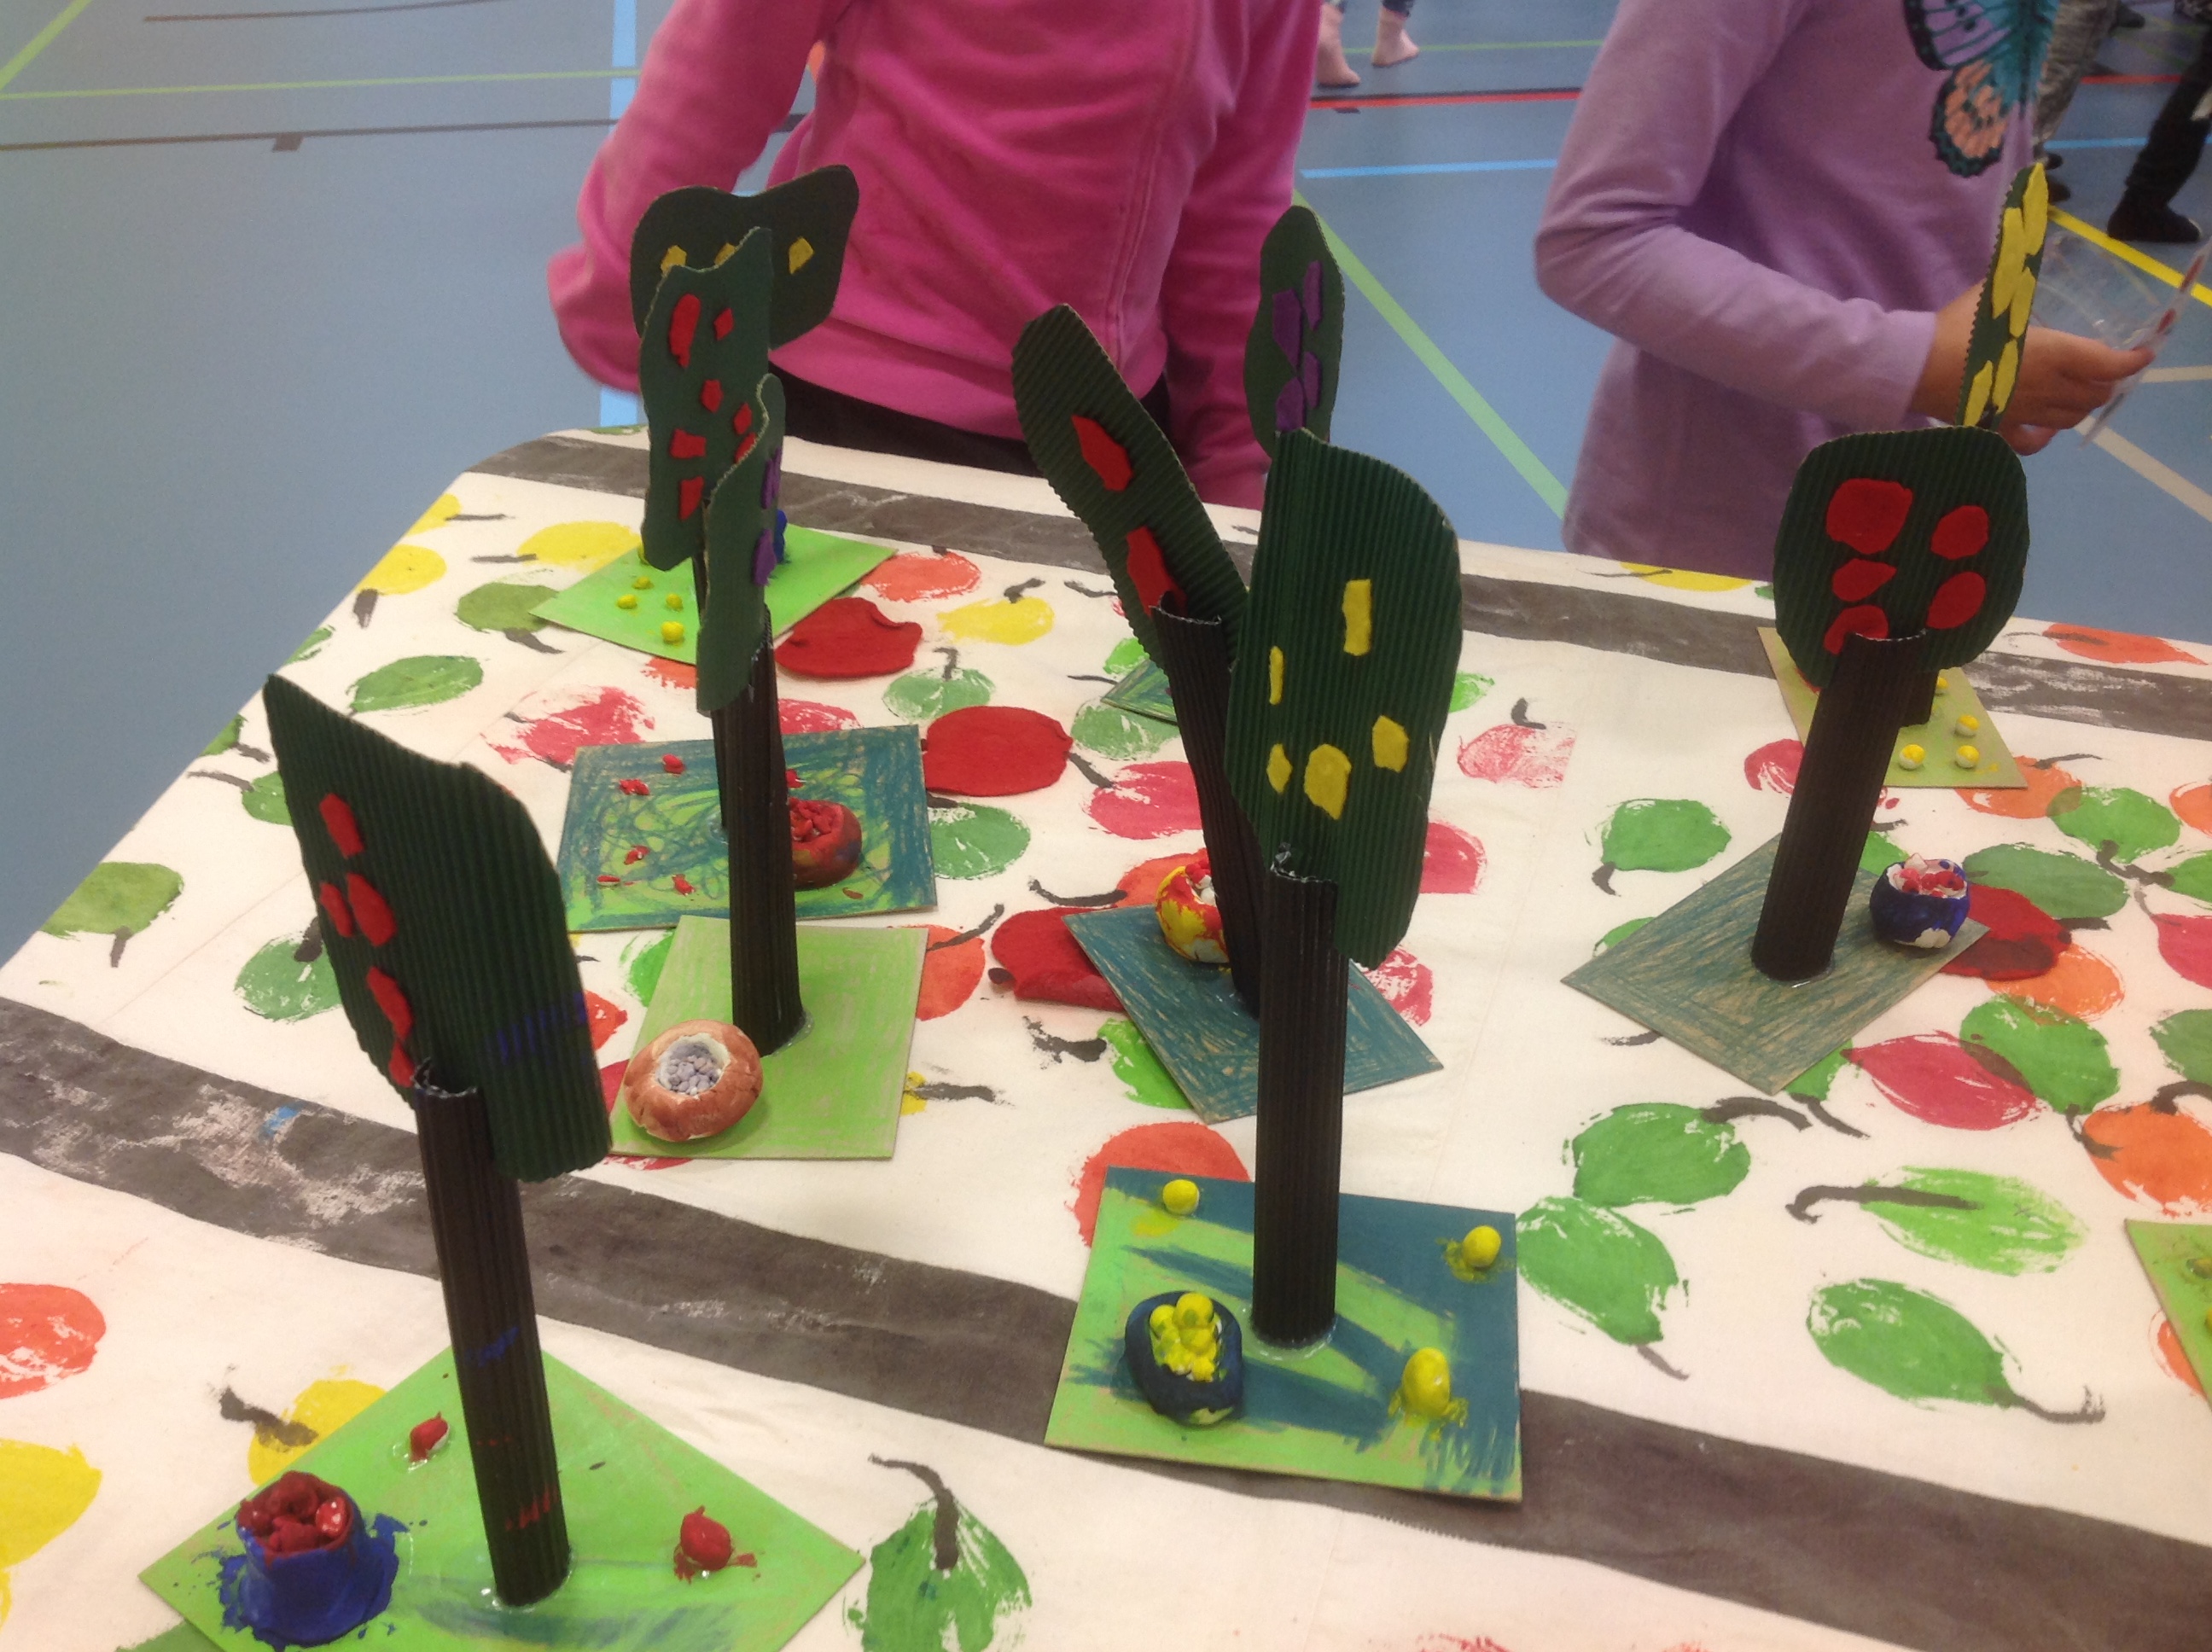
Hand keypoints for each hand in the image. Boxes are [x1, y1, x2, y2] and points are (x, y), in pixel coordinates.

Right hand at [1908, 283, 2151, 448]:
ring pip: (2071, 418)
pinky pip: (2034, 442)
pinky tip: (2044, 427)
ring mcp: (2025, 413)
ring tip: (2078, 393)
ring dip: (2082, 405)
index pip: (2110, 364)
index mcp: (2055, 353)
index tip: (2143, 354)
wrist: (1915, 367)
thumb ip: (2018, 285)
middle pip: (2095, 394)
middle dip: (2107, 382)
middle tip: (2104, 370)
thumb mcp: (1994, 296)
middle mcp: (2049, 388)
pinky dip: (2046, 436)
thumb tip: (2025, 257)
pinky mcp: (1999, 428)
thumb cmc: (1957, 328)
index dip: (2132, 361)